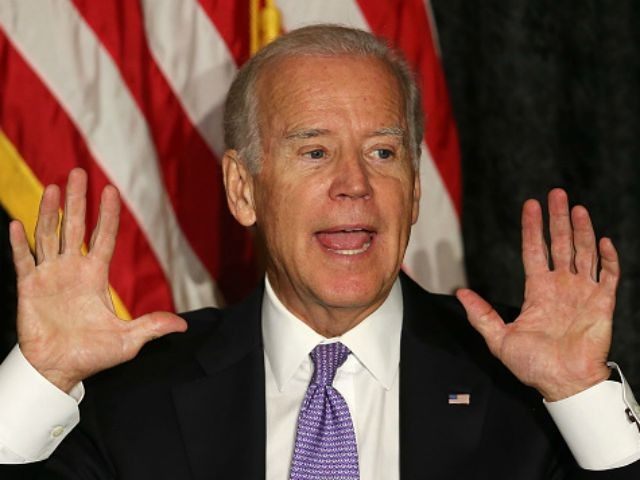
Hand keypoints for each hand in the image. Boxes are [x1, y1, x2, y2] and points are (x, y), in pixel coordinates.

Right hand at [9, 168, 186, 392]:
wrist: (59, 370)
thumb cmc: (93, 354)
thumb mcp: (128, 340)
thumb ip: (152, 327)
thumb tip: (183, 325)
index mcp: (95, 276)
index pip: (104, 237)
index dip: (107, 215)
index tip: (111, 190)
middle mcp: (72, 270)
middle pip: (74, 227)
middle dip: (77, 201)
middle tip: (79, 173)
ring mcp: (49, 276)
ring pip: (48, 236)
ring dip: (50, 212)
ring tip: (54, 187)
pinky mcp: (29, 288)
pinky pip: (22, 261)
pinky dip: (19, 244)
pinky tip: (16, 224)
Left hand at [456, 189, 617, 400]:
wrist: (562, 383)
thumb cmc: (533, 365)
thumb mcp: (499, 338)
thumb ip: (482, 314)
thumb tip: (460, 293)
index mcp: (538, 290)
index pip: (534, 250)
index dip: (532, 228)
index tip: (530, 205)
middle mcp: (561, 286)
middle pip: (560, 244)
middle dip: (558, 219)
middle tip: (556, 194)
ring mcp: (583, 292)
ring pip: (584, 253)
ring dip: (581, 230)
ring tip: (576, 207)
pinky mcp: (603, 304)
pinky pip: (609, 276)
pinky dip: (608, 259)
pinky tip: (603, 241)